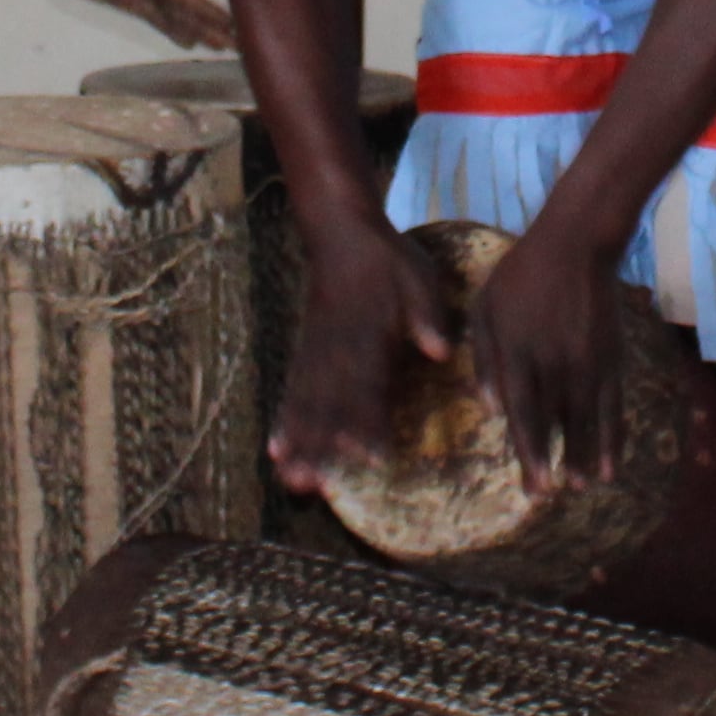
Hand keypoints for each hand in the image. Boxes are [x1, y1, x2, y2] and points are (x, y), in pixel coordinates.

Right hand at [267, 220, 459, 494]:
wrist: (338, 228)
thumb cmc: (385, 258)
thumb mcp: (417, 274)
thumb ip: (426, 314)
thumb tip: (441, 350)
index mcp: (369, 330)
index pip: (369, 383)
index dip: (369, 421)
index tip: (372, 457)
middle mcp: (336, 347)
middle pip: (327, 403)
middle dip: (321, 448)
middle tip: (313, 487)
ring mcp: (315, 350)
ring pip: (305, 402)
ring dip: (298, 443)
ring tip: (290, 479)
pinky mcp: (304, 349)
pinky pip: (291, 389)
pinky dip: (283, 420)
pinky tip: (274, 450)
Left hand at [465, 219, 637, 487]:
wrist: (577, 244)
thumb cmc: (521, 277)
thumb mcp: (486, 308)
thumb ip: (485, 358)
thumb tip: (488, 408)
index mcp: (520, 351)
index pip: (524, 408)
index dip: (529, 447)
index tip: (532, 480)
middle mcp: (556, 361)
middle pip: (556, 420)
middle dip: (553, 462)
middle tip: (548, 498)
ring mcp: (588, 361)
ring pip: (588, 418)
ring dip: (586, 455)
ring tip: (584, 487)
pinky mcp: (612, 359)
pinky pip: (614, 406)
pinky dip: (615, 437)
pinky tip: (614, 465)